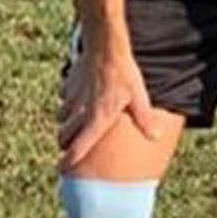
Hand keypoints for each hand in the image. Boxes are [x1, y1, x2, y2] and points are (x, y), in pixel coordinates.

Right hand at [59, 38, 162, 169]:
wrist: (104, 48)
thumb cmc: (124, 73)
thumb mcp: (138, 96)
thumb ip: (144, 118)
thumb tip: (156, 136)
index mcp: (97, 118)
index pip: (78, 147)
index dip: (69, 161)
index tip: (64, 169)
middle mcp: (80, 112)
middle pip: (63, 137)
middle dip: (65, 144)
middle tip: (71, 147)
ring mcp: (71, 99)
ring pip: (60, 119)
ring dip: (66, 124)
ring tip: (75, 125)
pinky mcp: (67, 86)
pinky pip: (62, 100)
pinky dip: (67, 104)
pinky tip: (77, 100)